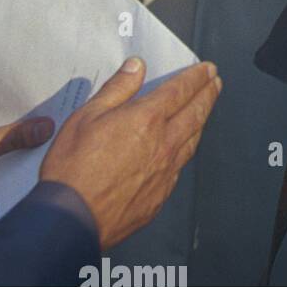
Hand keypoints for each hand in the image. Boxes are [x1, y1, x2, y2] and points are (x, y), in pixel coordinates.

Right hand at [40, 57, 220, 249]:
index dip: (196, 77)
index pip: (180, 91)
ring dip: (202, 120)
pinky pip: (180, 166)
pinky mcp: (159, 195)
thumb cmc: (73, 167)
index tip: (208, 69)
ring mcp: (164, 171)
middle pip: (195, 113)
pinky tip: (184, 149)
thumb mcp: (86, 117)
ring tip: (205, 110)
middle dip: (207, 94)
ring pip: (192, 140)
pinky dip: (187, 150)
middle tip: (215, 82)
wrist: (71, 220)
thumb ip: (117, 89)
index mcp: (147, 119)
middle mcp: (163, 144)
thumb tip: (136, 66)